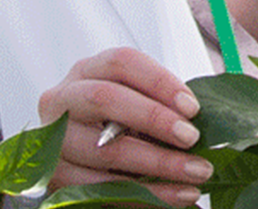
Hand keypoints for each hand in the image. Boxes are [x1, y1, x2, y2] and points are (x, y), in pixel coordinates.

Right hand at [37, 47, 212, 207]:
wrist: (82, 163)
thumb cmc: (116, 127)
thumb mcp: (134, 107)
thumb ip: (159, 105)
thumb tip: (201, 119)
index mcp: (86, 72)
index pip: (121, 63)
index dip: (159, 81)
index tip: (192, 107)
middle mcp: (62, 99)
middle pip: (105, 98)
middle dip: (154, 118)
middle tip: (191, 137)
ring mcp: (55, 139)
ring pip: (107, 150)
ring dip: (159, 164)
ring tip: (196, 172)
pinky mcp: (57, 177)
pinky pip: (105, 189)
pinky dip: (148, 195)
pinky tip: (178, 195)